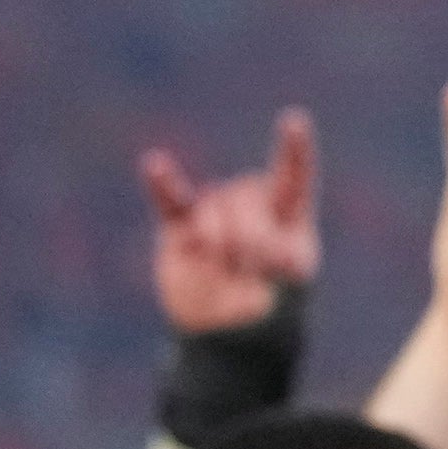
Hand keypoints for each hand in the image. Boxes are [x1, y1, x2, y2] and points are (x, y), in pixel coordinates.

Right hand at [140, 108, 318, 333]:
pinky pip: (170, 201)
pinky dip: (163, 183)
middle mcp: (249, 200)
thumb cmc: (269, 298)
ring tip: (224, 270)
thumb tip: (237, 241)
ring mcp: (214, 209)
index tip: (292, 121)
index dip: (293, 148)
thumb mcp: (290, 280)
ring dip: (221, 245)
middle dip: (253, 237)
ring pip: (215, 212)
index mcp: (285, 207)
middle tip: (253, 269)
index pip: (292, 172)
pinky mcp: (181, 226)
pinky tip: (154, 165)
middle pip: (248, 199)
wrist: (228, 327)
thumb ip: (276, 257)